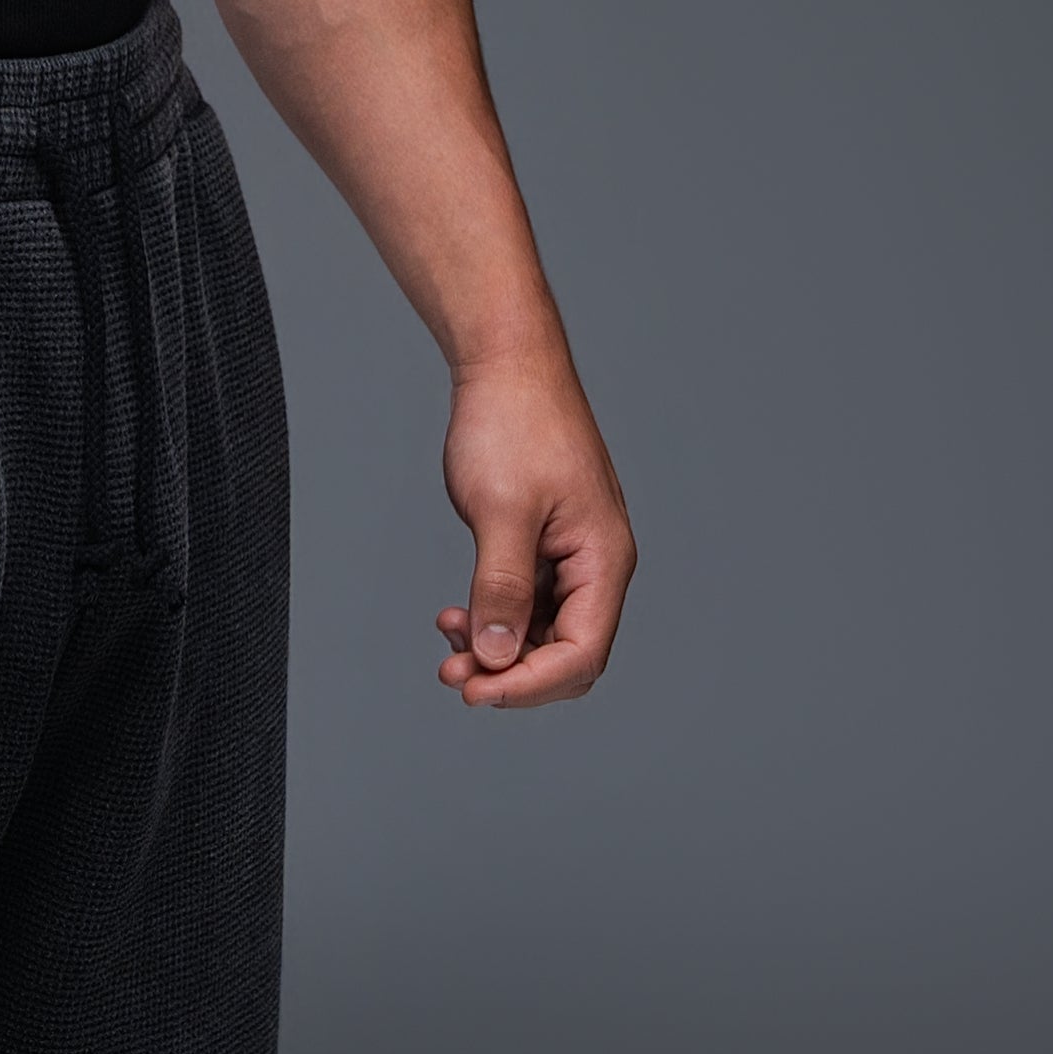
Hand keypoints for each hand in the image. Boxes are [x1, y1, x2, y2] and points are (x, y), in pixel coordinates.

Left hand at [434, 357, 635, 708]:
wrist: (506, 365)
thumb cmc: (514, 423)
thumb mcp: (502, 512)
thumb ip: (502, 589)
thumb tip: (498, 656)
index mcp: (604, 559)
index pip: (582, 655)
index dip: (528, 686)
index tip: (474, 689)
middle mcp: (597, 566)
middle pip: (566, 657)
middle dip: (511, 675)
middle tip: (452, 672)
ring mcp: (571, 559)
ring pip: (541, 637)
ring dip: (496, 651)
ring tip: (448, 645)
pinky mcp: (544, 550)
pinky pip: (525, 608)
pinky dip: (491, 621)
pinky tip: (455, 616)